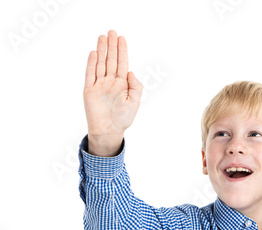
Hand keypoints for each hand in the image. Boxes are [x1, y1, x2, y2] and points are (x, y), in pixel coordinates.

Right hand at [84, 30, 142, 155]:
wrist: (109, 130)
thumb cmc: (123, 119)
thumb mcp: (134, 102)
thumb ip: (136, 87)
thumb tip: (131, 72)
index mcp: (122, 84)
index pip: (122, 64)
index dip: (122, 51)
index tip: (122, 38)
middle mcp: (111, 82)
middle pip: (111, 60)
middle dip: (112, 46)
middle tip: (112, 32)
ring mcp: (99, 85)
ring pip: (100, 64)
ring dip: (101, 50)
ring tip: (103, 37)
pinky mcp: (89, 90)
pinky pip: (90, 74)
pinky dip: (92, 63)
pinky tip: (94, 53)